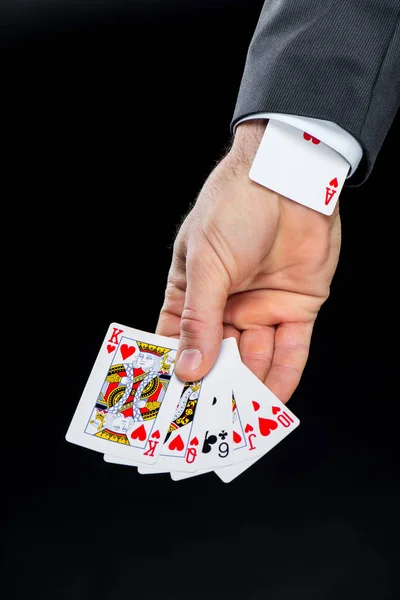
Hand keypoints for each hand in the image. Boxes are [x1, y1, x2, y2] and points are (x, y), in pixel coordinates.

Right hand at [156, 120, 340, 402]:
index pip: (179, 341)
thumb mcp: (205, 264)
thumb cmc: (232, 208)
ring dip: (251, 389)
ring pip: (255, 360)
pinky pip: (291, 350)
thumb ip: (199, 318)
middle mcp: (227, 305)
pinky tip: (275, 401)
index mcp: (194, 292)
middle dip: (216, 389)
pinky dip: (284, 376)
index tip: (171, 408)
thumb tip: (187, 367)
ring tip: (244, 422)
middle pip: (218, 358)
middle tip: (211, 426)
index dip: (175, 373)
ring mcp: (261, 308)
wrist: (288, 177)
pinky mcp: (296, 308)